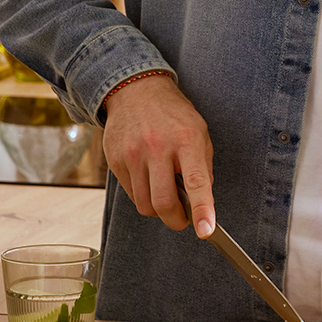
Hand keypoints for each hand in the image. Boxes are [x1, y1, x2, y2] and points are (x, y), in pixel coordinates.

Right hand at [101, 73, 217, 236]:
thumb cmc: (173, 115)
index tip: (206, 230)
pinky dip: (143, 195)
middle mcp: (158, 147)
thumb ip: (202, 168)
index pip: (196, 182)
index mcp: (186, 140)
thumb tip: (201, 203)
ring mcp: (133, 154)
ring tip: (165, 194)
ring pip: (144, 205)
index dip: (201, 210)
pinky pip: (131, 194)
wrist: (137, 91)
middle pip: (163, 203)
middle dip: (175, 220)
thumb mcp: (199, 133)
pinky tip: (149, 179)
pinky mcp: (116, 160)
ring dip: (158, 210)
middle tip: (183, 220)